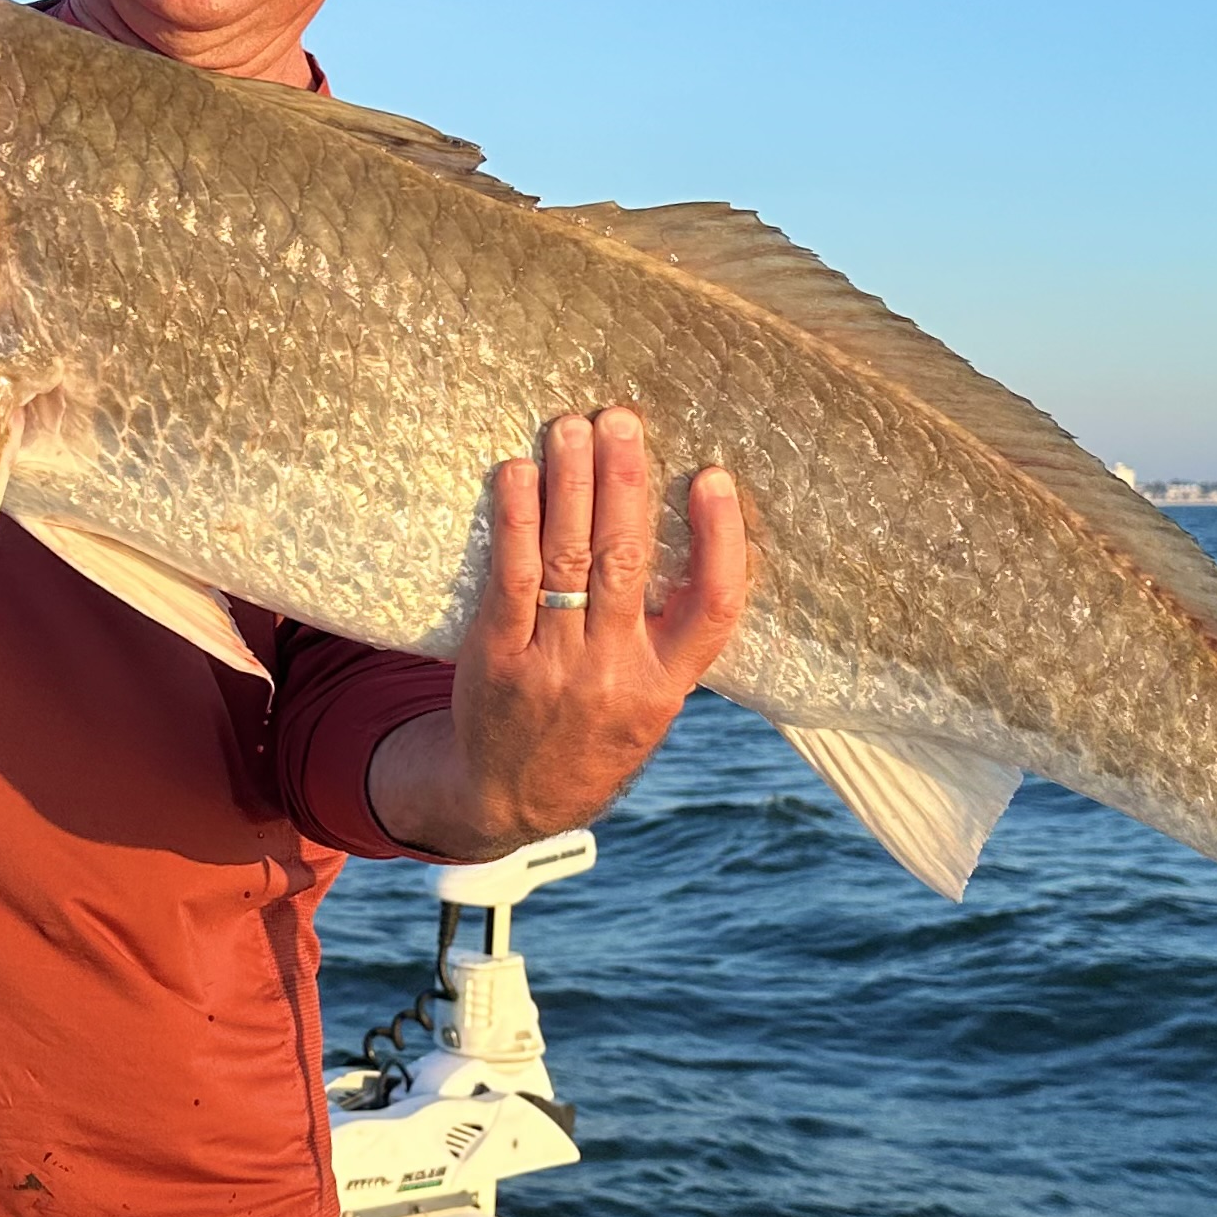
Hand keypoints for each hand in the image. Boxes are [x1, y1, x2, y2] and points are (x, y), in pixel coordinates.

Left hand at [366, 406, 752, 860]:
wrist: (506, 799)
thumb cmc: (588, 738)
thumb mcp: (649, 707)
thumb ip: (668, 639)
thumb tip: (687, 535)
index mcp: (667, 684)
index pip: (713, 607)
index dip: (718, 538)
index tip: (713, 478)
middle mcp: (614, 674)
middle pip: (627, 563)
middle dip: (624, 482)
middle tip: (621, 418)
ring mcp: (553, 665)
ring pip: (569, 559)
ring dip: (571, 484)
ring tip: (572, 426)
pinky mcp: (498, 656)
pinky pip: (511, 576)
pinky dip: (517, 519)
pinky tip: (520, 473)